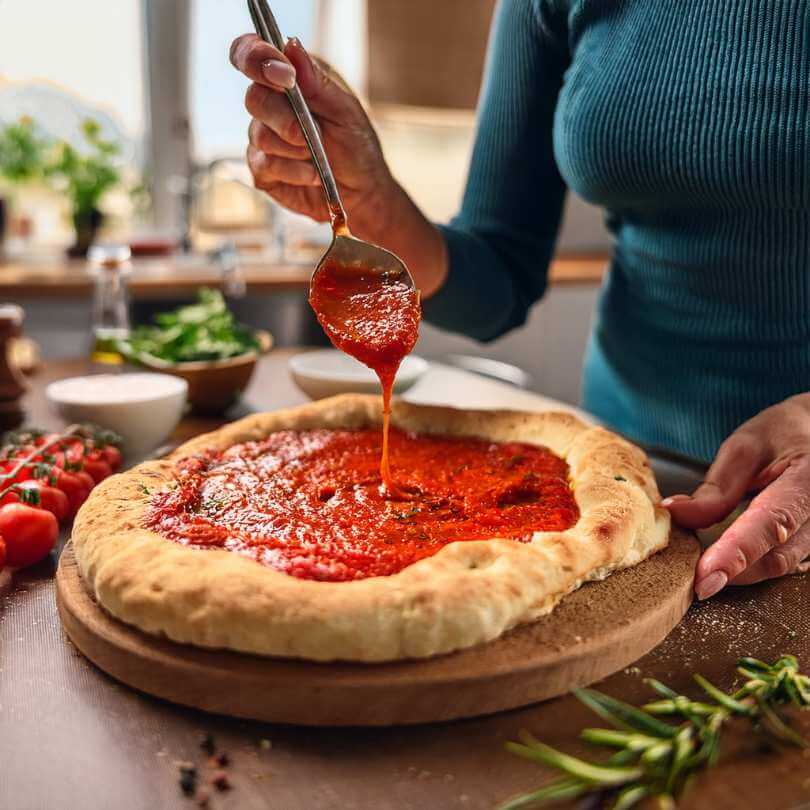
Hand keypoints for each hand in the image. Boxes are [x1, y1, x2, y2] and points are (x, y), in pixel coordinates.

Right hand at [229, 34, 446, 295]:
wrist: (361, 193)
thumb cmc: (356, 147)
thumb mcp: (346, 111)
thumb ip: (317, 82)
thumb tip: (290, 45)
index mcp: (289, 80)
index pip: (251, 53)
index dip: (255, 57)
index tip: (283, 75)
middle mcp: (270, 105)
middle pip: (254, 98)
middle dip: (286, 119)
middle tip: (312, 134)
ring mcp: (262, 138)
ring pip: (260, 135)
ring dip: (295, 149)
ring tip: (318, 156)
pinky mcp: (262, 170)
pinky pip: (265, 166)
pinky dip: (294, 171)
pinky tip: (312, 175)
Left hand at [663, 394, 809, 598]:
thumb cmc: (782, 434)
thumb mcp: (746, 447)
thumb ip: (717, 486)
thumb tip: (675, 513)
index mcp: (808, 480)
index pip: (771, 523)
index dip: (736, 553)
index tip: (704, 576)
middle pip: (777, 556)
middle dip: (733, 572)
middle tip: (694, 581)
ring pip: (780, 564)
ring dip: (741, 572)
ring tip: (704, 571)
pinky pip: (784, 561)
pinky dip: (753, 565)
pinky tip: (727, 563)